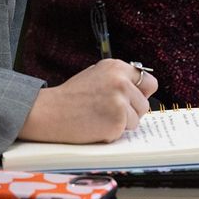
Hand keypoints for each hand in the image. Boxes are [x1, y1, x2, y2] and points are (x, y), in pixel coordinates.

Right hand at [20, 58, 157, 142]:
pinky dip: (112, 132)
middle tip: (107, 111)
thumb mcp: (96, 76)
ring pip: (136, 119)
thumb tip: (142, 88)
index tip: (129, 99)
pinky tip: (96, 125)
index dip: (140, 93)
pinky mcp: (118, 119)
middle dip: (131, 111)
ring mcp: (120, 100)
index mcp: (116, 67)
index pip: (148, 82)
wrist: (50, 112)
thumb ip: (118, 79)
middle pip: (144, 104)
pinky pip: (125, 131)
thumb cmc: (71, 97)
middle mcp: (121, 80)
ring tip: (99, 117)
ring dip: (121, 123)